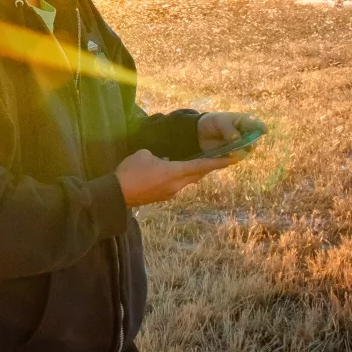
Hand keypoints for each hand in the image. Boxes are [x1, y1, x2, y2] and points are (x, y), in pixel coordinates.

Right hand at [114, 149, 234, 207]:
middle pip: (198, 174)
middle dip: (207, 166)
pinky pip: (176, 185)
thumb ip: (158, 155)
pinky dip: (177, 177)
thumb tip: (160, 160)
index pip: (201, 165)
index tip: (234, 158)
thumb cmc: (130, 172)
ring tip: (192, 163)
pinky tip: (168, 171)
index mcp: (175, 172)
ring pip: (187, 181)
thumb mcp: (144, 154)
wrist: (117, 194)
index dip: (218, 161)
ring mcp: (170, 193)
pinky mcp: (162, 197)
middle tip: (218, 159)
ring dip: (191, 172)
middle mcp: (177, 185)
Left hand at [197, 111, 268, 158]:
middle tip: (247, 146)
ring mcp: (241, 146)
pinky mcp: (234, 155)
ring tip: (231, 152)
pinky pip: (236, 158)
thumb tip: (237, 139)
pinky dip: (232, 158)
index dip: (261, 127)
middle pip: (254, 141)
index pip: (257, 124)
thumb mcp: (219, 121)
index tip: (264, 130)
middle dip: (251, 144)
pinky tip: (226, 155)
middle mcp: (246, 134)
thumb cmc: (212, 122)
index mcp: (245, 122)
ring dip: (240, 152)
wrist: (200, 132)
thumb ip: (228, 129)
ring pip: (246, 151)